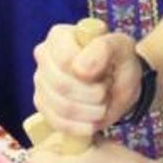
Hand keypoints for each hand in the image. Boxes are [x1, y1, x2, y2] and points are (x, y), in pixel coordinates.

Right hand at [31, 25, 141, 139]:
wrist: (118, 83)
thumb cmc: (118, 60)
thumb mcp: (122, 48)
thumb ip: (104, 48)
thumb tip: (79, 69)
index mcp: (59, 36)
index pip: (65, 60)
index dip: (89, 75)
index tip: (107, 77)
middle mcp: (44, 56)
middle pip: (61, 85)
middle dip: (93, 95)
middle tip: (107, 93)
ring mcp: (40, 82)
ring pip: (60, 107)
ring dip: (90, 112)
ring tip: (102, 104)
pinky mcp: (42, 105)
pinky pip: (58, 123)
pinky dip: (81, 127)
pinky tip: (93, 121)